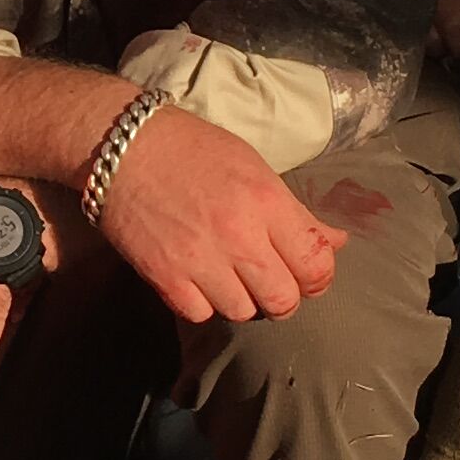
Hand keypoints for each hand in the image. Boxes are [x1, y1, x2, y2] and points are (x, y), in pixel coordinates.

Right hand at [92, 104, 345, 325]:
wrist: (123, 146)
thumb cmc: (193, 150)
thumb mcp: (253, 168)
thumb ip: (295, 211)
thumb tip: (336, 242)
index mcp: (266, 201)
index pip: (315, 265)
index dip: (318, 277)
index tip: (307, 272)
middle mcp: (238, 235)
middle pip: (283, 301)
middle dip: (283, 296)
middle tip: (269, 280)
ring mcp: (199, 259)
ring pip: (242, 312)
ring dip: (241, 299)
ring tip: (229, 276)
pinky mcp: (164, 276)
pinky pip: (200, 314)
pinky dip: (203, 303)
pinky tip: (198, 279)